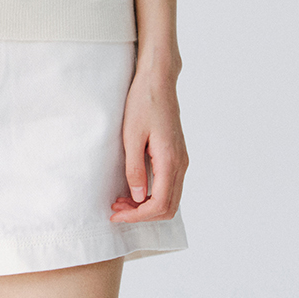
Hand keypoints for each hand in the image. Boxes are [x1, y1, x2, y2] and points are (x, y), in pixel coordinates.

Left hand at [110, 60, 187, 224]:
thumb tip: (138, 199)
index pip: (159, 204)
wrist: (158, 81)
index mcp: (170, 160)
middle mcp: (181, 163)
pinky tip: (134, 189)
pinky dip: (153, 195)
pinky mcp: (177, 155)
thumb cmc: (143, 103)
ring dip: (147, 206)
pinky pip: (169, 186)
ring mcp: (181, 160)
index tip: (116, 215)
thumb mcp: (131, 136)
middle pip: (168, 207)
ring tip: (121, 201)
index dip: (137, 216)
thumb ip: (135, 169)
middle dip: (141, 215)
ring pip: (170, 198)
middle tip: (116, 210)